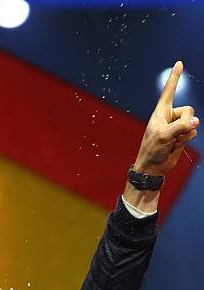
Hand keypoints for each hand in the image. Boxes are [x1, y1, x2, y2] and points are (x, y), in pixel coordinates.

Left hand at [134, 61, 198, 175]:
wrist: (153, 167)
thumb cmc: (152, 149)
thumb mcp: (164, 136)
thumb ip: (181, 127)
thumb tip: (196, 122)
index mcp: (161, 111)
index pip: (169, 90)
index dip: (174, 77)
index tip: (179, 63)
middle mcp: (170, 116)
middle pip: (188, 110)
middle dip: (185, 122)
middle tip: (174, 134)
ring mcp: (177, 126)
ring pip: (192, 122)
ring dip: (185, 134)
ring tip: (172, 142)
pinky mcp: (182, 136)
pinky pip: (193, 132)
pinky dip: (186, 140)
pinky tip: (176, 145)